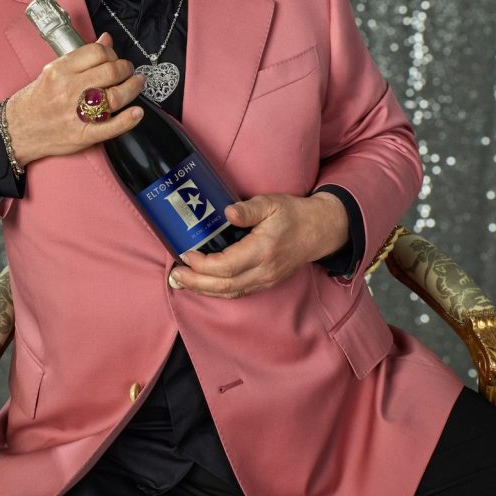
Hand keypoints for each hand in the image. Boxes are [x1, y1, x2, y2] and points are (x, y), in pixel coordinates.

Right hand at [4, 33, 144, 165]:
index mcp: (60, 71)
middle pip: (110, 72)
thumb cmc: (35, 101)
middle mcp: (68, 90)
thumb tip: (106, 40)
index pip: (97, 53)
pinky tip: (137, 112)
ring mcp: (76, 114)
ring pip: (115, 97)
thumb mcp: (53, 71)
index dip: (112, 53)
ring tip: (137, 84)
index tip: (115, 57)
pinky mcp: (82, 135)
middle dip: (126, 68)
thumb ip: (81, 57)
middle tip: (129, 70)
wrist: (17, 130)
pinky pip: (111, 127)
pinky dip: (129, 119)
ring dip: (133, 88)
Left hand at [168, 191, 349, 298]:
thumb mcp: (272, 203)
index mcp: (263, 251)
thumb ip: (249, 209)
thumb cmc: (295, 215)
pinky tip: (203, 286)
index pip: (226, 265)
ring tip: (181, 283)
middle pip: (224, 285)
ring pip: (229, 292)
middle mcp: (263, 271)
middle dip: (195, 282)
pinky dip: (218, 291)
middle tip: (174, 275)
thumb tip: (227, 213)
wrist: (320, 231)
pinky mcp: (266, 282)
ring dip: (203, 290)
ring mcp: (265, 280)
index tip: (186, 253)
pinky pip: (238, 292)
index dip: (202, 264)